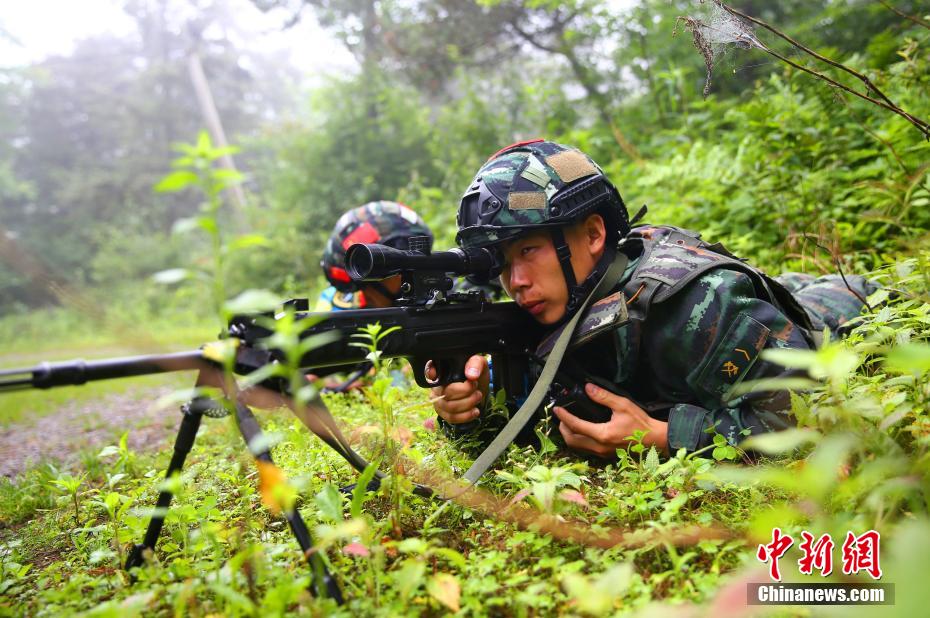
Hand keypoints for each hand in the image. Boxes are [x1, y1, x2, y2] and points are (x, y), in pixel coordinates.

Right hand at [427, 355, 488, 423]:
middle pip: (446, 392)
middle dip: (465, 391)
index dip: (430, 372)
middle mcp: (436, 386)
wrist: (479, 390)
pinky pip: (452, 417)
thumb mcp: (478, 363)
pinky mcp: (443, 413)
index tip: (435, 374)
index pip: (429, 371)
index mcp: (442, 371)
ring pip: (450, 407)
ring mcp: (438, 401)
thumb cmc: (475, 374)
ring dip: (468, 403)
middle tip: (476, 388)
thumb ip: (475, 363)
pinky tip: (475, 410)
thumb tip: (471, 375)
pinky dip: (466, 415)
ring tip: (478, 397)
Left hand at [552, 383, 668, 457]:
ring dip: (569, 436)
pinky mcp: (606, 455)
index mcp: (602, 435)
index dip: (564, 416)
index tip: (557, 409)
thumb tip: (588, 388)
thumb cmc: (641, 423)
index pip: (576, 425)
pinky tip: (581, 431)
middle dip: (563, 428)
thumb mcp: (622, 405)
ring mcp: (602, 453)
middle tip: (561, 416)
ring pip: (577, 447)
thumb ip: (603, 397)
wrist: (655, 440)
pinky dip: (578, 441)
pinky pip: (585, 450)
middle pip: (572, 440)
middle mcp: (600, 447)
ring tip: (568, 423)